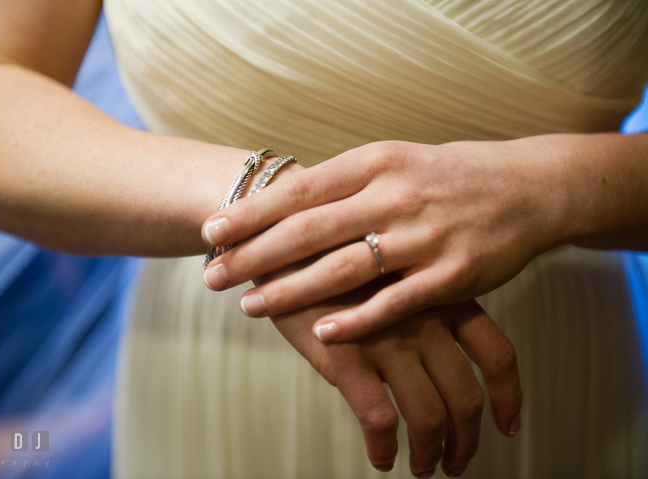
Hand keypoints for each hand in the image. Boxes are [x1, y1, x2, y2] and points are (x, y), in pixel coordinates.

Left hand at [202, 139, 562, 340]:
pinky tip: (322, 333)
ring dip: (291, 291)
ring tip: (249, 306)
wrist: (525, 188)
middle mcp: (395, 196)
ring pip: (344, 269)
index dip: (251, 213)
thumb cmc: (443, 177)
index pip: (299, 190)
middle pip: (310, 230)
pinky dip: (357, 320)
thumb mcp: (392, 161)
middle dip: (254, 256)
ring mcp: (425, 236)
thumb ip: (342, 184)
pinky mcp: (453, 275)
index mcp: (375, 163)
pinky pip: (396, 302)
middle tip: (213, 276)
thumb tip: (279, 203)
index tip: (211, 232)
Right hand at [259, 266, 522, 476]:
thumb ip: (420, 295)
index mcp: (441, 295)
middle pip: (465, 396)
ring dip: (430, 454)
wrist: (281, 232)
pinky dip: (385, 449)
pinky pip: (379, 420)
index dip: (508, 397)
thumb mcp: (394, 260)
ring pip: (428, 416)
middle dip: (466, 440)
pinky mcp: (347, 358)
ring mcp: (387, 339)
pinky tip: (381, 458)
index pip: (496, 354)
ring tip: (421, 467)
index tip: (507, 423)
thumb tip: (438, 338)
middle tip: (457, 461)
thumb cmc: (336, 246)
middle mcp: (423, 320)